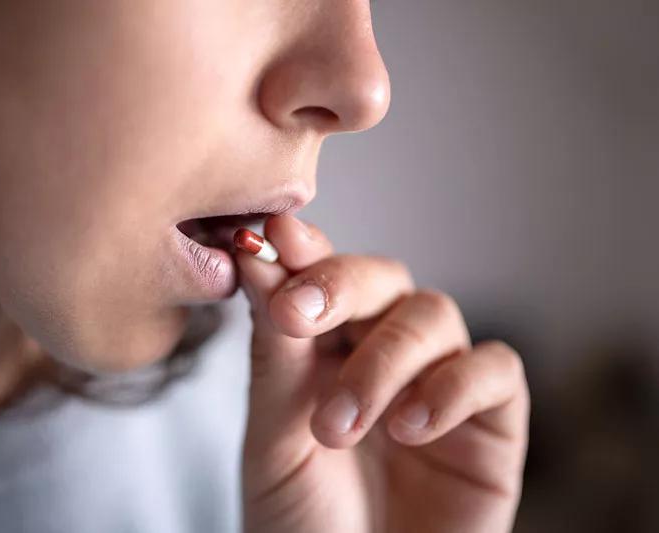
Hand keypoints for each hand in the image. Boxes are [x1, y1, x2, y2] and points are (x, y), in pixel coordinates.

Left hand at [237, 215, 529, 532]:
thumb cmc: (303, 524)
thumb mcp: (273, 439)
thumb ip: (274, 355)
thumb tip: (258, 262)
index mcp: (327, 350)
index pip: (323, 277)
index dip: (304, 251)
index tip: (273, 237)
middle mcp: (386, 353)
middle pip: (383, 279)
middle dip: (340, 287)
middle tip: (296, 316)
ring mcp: (441, 382)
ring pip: (433, 316)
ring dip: (383, 361)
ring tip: (340, 426)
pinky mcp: (493, 421)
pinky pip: (494, 370)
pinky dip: (453, 387)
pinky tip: (411, 429)